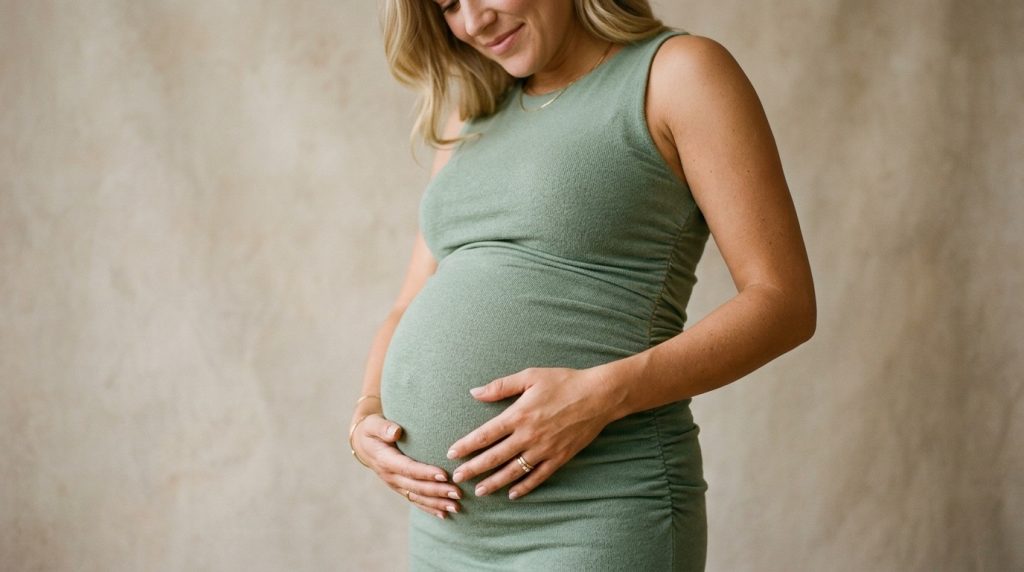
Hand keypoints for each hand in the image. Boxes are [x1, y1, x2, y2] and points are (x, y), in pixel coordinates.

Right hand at [351, 412, 462, 519]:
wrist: (363, 443)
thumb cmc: (371, 429)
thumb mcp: (373, 424)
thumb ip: (384, 427)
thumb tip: (396, 432)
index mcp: (385, 460)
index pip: (408, 468)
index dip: (425, 473)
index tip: (444, 475)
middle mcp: (390, 476)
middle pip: (416, 487)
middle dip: (438, 492)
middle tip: (458, 493)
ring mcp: (395, 485)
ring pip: (417, 497)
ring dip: (437, 504)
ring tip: (456, 507)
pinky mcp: (400, 488)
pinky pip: (415, 500)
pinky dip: (429, 509)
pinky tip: (444, 515)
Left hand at [445, 366, 614, 500]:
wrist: (598, 396)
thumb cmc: (563, 382)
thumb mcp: (530, 376)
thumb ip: (500, 386)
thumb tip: (474, 392)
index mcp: (518, 415)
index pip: (484, 435)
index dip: (466, 446)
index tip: (451, 454)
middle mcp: (528, 436)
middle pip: (494, 457)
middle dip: (473, 469)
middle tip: (457, 478)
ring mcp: (544, 449)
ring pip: (513, 471)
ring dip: (494, 482)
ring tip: (480, 491)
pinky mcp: (559, 457)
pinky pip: (538, 477)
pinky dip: (524, 487)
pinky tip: (512, 494)